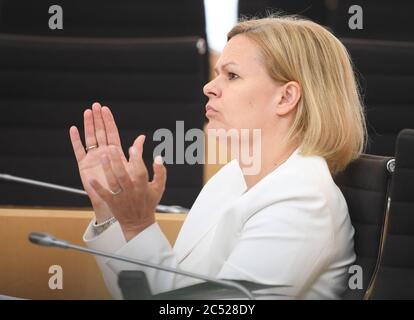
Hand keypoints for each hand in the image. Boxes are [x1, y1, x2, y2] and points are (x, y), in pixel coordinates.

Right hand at [69, 102, 126, 222]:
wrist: (117, 203)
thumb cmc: (127, 188)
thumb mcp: (134, 168)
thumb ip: (136, 152)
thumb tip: (142, 137)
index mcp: (116, 152)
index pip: (112, 133)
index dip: (109, 121)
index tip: (106, 109)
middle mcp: (104, 153)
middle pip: (100, 132)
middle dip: (98, 119)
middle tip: (95, 106)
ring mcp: (93, 158)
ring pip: (90, 138)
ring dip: (88, 125)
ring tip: (87, 112)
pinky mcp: (84, 166)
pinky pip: (79, 151)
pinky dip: (76, 140)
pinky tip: (74, 129)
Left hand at [88, 136, 166, 240]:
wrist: (138, 223)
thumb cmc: (148, 202)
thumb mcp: (159, 187)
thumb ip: (160, 171)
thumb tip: (158, 157)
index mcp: (143, 187)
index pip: (140, 171)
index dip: (137, 160)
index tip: (133, 148)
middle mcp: (131, 191)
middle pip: (123, 175)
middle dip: (117, 161)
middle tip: (111, 148)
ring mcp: (121, 197)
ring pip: (113, 182)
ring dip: (107, 169)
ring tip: (102, 156)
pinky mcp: (112, 202)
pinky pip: (104, 194)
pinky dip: (97, 187)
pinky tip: (91, 178)